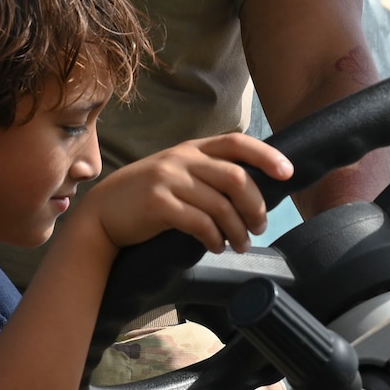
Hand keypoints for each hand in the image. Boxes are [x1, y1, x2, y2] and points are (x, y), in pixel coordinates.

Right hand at [78, 134, 291, 253]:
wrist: (102, 213)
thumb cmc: (146, 196)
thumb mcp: (176, 173)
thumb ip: (207, 173)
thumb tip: (252, 192)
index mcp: (192, 148)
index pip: (237, 142)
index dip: (266, 155)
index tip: (288, 173)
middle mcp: (182, 159)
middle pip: (236, 178)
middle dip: (255, 206)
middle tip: (259, 227)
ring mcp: (168, 180)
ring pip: (220, 205)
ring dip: (237, 230)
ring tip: (240, 245)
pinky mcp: (158, 205)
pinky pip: (199, 223)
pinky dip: (214, 238)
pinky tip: (217, 247)